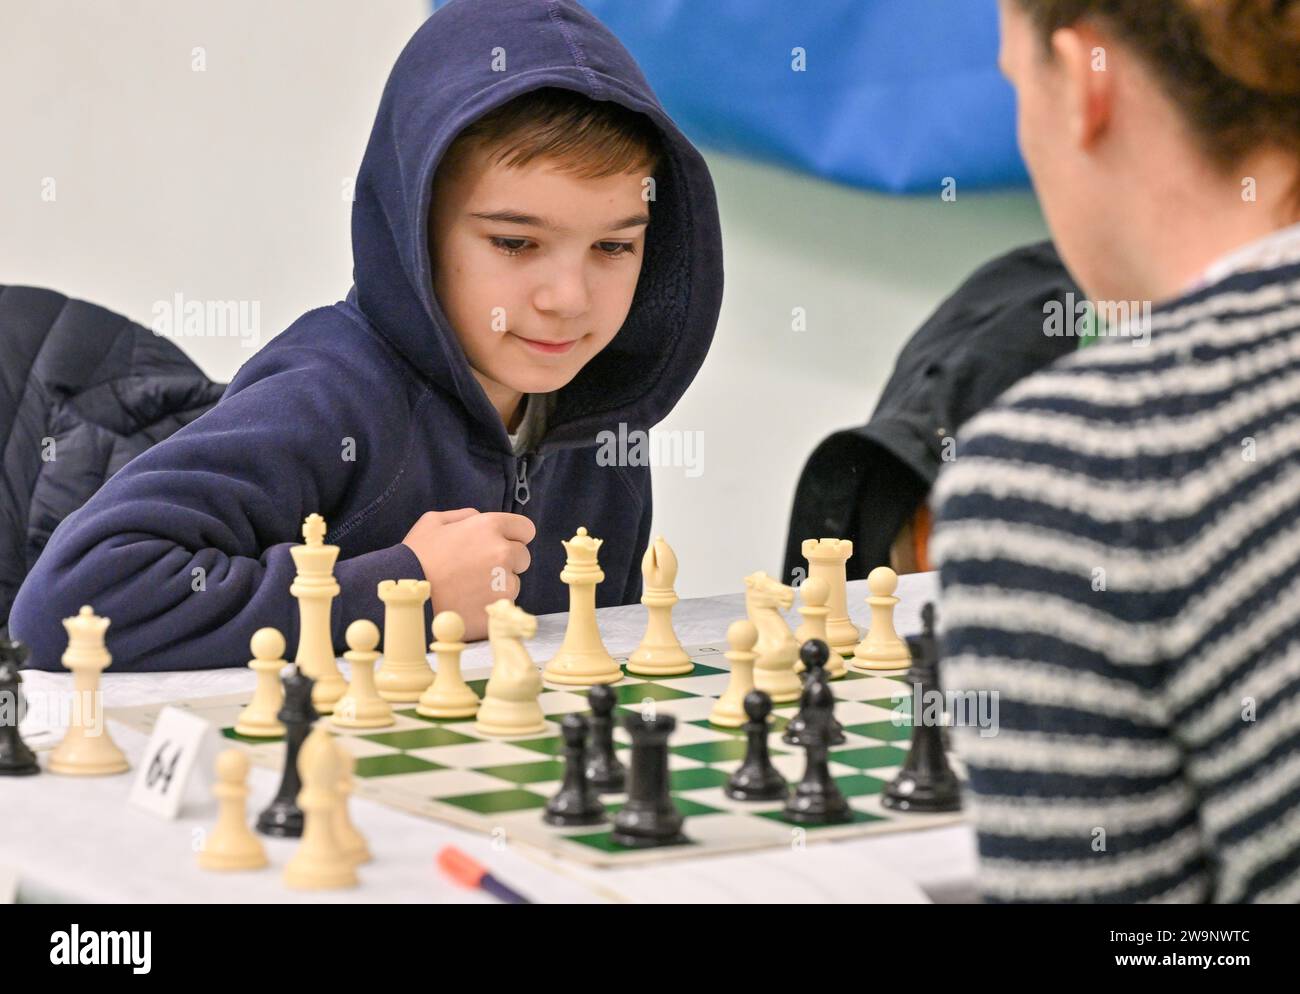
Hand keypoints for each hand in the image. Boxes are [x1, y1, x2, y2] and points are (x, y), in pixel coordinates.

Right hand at [401, 508, 534, 640]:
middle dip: (507, 561)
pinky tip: (468, 605)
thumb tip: (480, 518)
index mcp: (489, 527)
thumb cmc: (415, 556)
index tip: (502, 544)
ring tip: (468, 590)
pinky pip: (503, 606)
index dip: (513, 536)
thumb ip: (463, 516)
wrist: (404, 597)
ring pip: (514, 583)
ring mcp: (503, 584)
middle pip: (523, 557)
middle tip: (479, 570)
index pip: (525, 529)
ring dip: (498, 585)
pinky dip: (490, 606)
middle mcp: (502, 553)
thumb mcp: (432, 522)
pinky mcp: (498, 610)